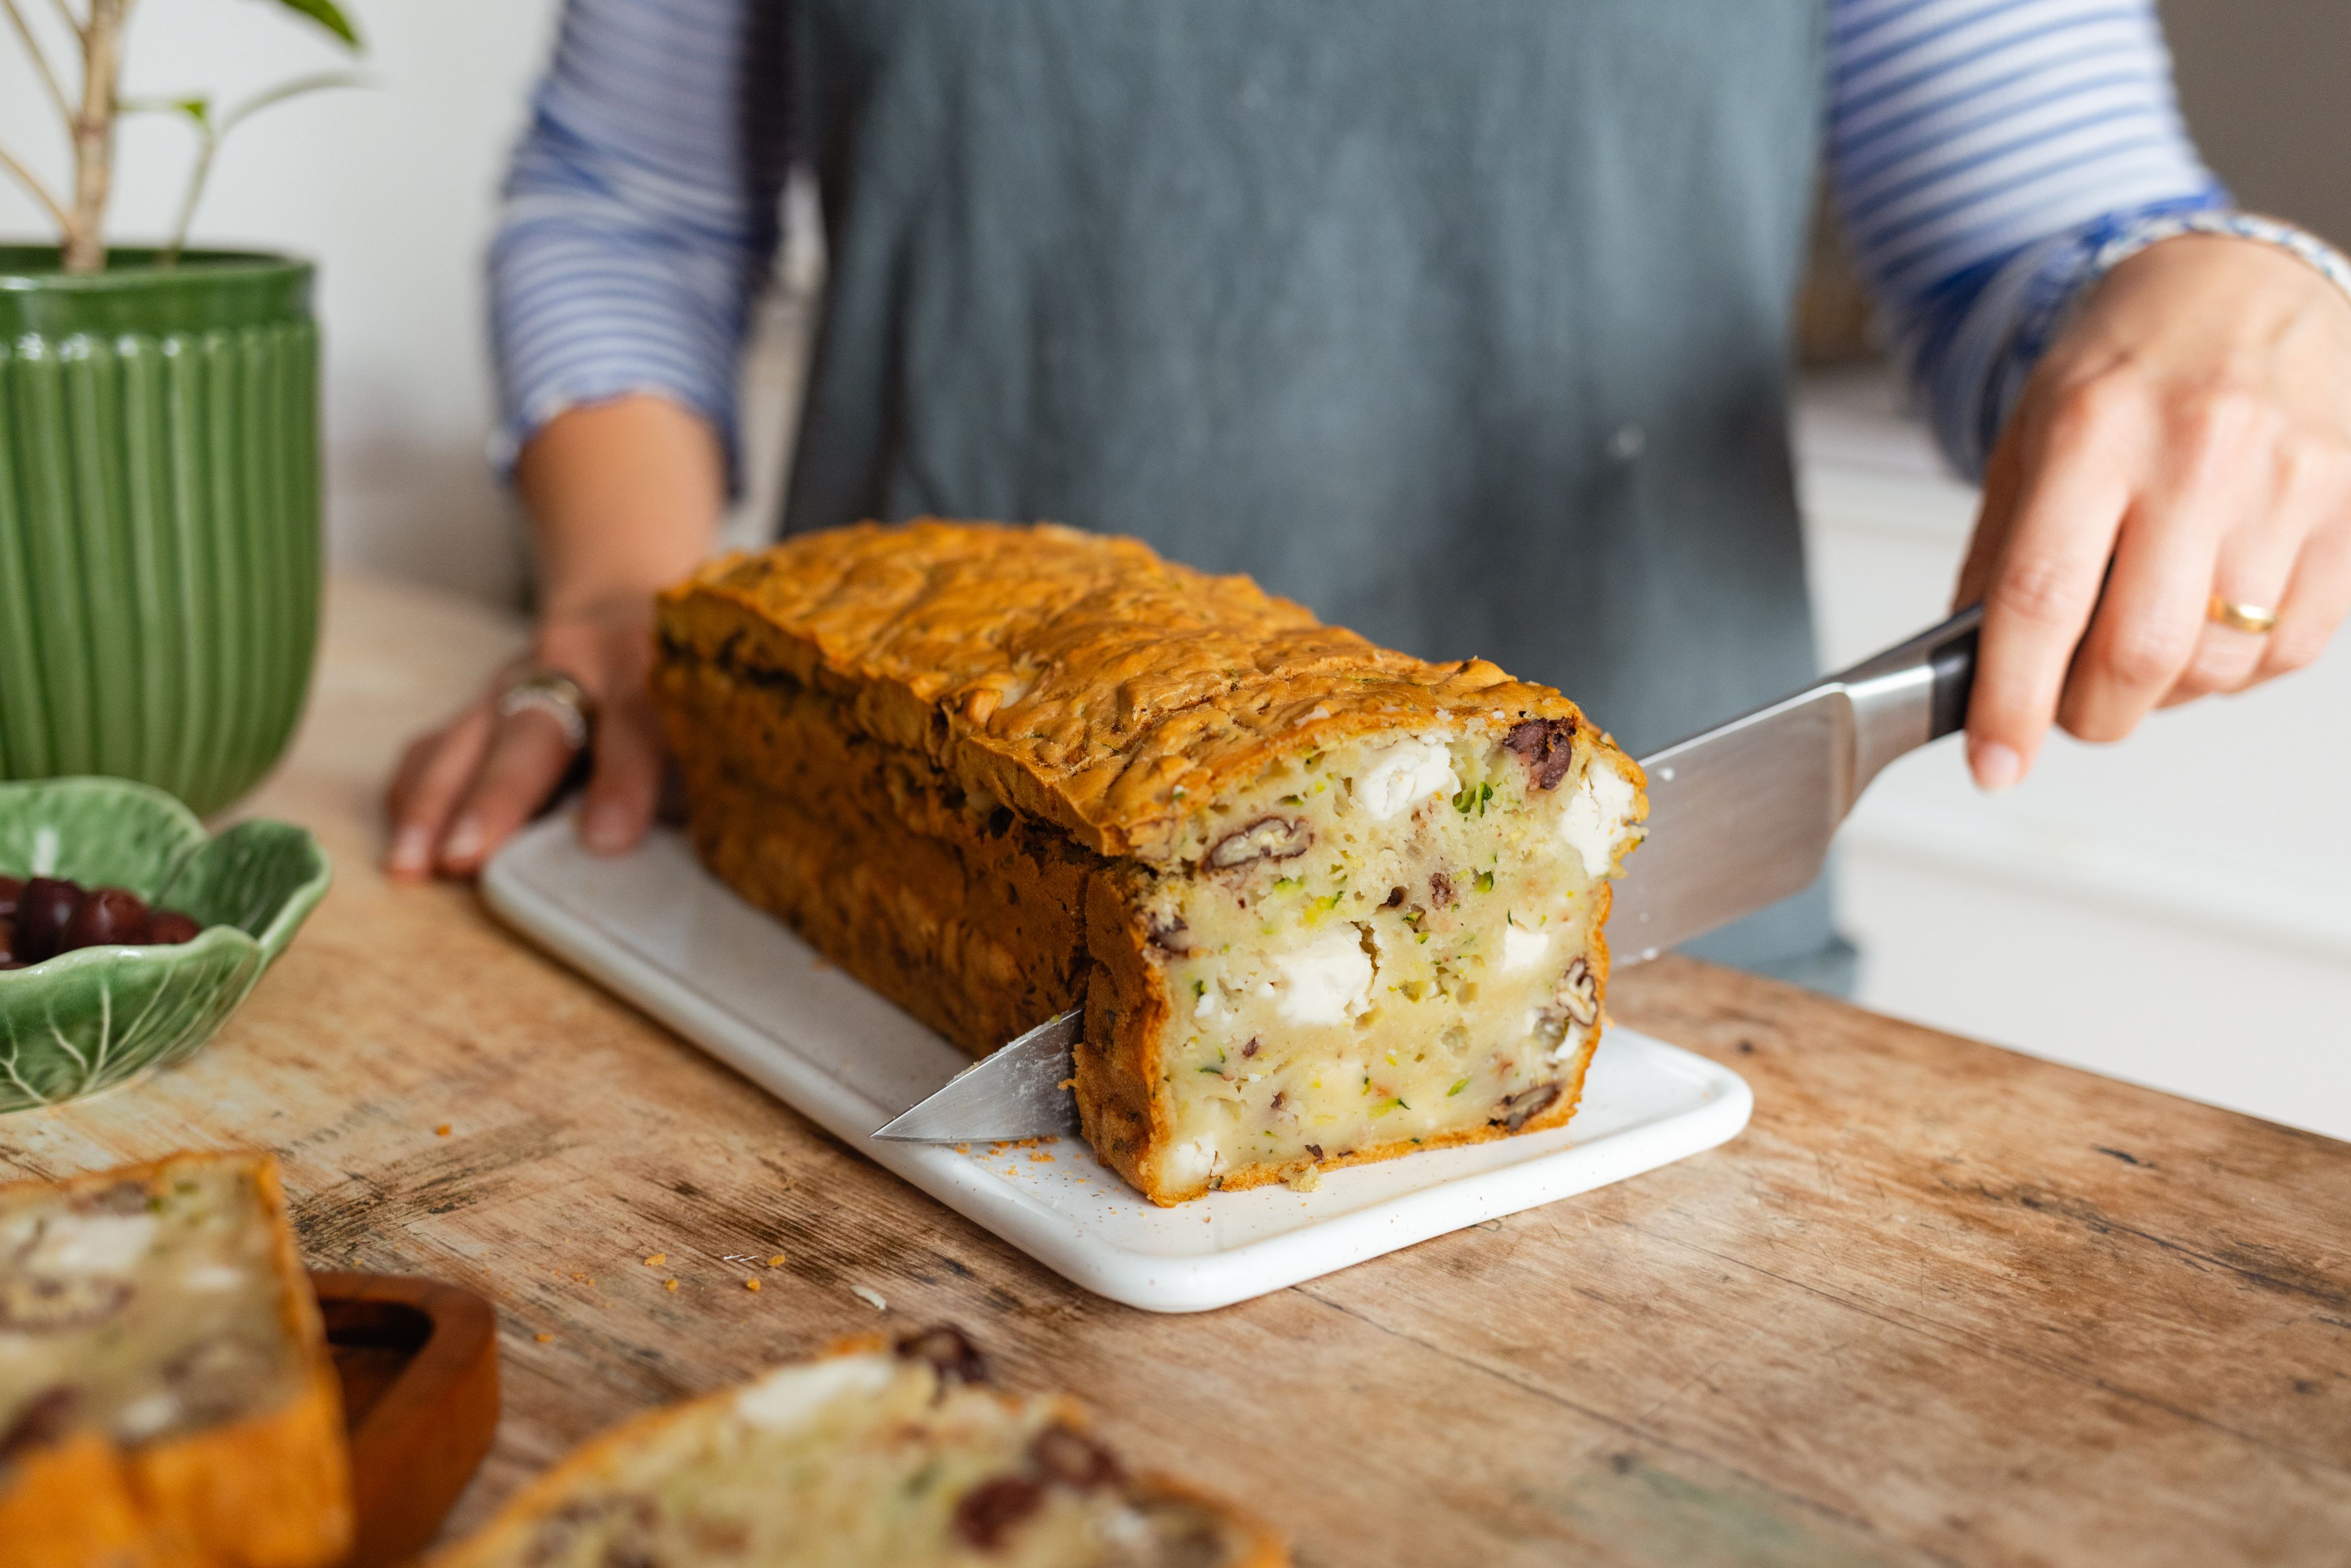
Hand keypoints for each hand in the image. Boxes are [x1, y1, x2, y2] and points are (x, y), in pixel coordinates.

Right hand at [382, 394, 723, 879]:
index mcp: (650, 665)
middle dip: (499, 796)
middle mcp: (577, 666)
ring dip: (435, 803)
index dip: (624, 780)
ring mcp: (518, 680)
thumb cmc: (684, 673)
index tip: (606, 839)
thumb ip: (710, 763)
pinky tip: (400, 844)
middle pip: (534, 731)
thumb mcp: (711, 701)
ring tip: (410, 866)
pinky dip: (415, 792)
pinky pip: (439, 743)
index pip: (638, 723)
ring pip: (468, 738)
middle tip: (469, 854)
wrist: (624, 588)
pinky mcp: (481, 701)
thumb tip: (738, 853)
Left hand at [1957, 232, 2350, 788]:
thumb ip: (1999, 556)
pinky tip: (2209, 619)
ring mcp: (2286, 481)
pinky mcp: (2349, 508)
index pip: (2042, 599)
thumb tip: (1975, 672)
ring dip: (2167, 691)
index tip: (1996, 764)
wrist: (2238, 285)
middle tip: (2071, 707)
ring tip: (2140, 646)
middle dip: (2094, 713)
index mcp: (2093, 433)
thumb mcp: (2030, 439)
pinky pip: (2294, 646)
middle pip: (2141, 651)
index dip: (2014, 702)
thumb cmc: (2126, 365)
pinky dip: (2239, 666)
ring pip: (2222, 661)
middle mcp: (2196, 454)